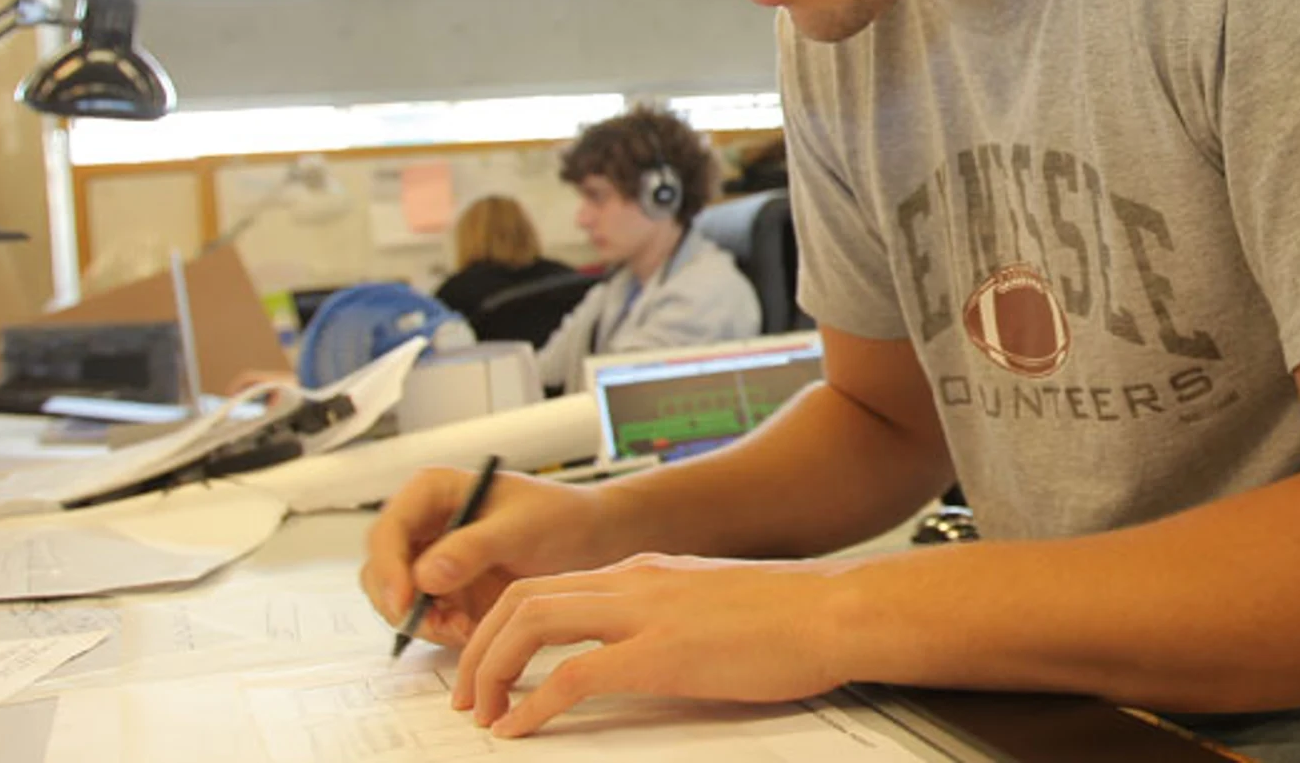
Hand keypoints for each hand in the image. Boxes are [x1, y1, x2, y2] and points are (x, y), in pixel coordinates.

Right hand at [360, 467, 616, 646]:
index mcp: (433, 493)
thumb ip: (473, 547)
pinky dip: (441, 631)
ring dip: (423, 622)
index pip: (388, 530)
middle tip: (438, 626)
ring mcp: (432, 560)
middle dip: (401, 603)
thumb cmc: (559, 516)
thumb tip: (425, 575)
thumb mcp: (521, 527)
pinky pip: (425, 618)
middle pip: (381, 570)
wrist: (590, 539)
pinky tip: (472, 631)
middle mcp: (424, 526)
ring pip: (397, 600)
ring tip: (465, 630)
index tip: (405, 600)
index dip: (388, 567)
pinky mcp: (446, 591)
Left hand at [453, 554, 853, 737]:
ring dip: (492, 669)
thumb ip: (661, 618)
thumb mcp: (706, 606)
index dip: (501, 625)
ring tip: (482, 712)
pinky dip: (532, 702)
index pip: (547, 585)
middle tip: (465, 694)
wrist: (833, 609)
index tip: (487, 665)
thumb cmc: (786, 615)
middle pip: (522, 598)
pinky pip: (571, 675)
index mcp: (641, 572)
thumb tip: (630, 649)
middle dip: (479, 646)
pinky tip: (519, 727)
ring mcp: (643, 613)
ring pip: (532, 622)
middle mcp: (631, 582)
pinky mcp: (660, 652)